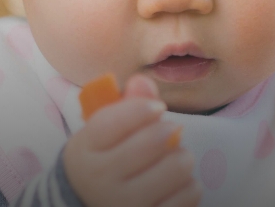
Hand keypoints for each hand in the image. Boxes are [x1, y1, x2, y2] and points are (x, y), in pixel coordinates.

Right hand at [63, 74, 200, 206]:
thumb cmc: (104, 162)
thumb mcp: (103, 135)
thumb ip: (125, 105)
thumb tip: (143, 80)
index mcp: (85, 152)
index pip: (112, 122)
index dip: (141, 108)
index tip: (157, 107)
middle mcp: (101, 182)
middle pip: (153, 141)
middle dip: (168, 131)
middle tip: (168, 133)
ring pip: (177, 167)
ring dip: (181, 158)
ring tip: (171, 161)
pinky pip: (190, 194)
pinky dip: (189, 185)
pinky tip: (175, 185)